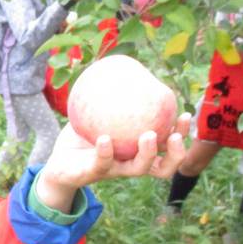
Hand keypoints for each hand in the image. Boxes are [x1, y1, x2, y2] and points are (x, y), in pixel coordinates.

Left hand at [37, 114, 190, 211]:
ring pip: (137, 169)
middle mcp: (129, 165)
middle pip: (163, 167)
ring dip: (147, 154)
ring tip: (148, 135)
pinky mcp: (91, 174)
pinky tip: (106, 138)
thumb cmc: (81, 138)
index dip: (180, 135)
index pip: (167, 148)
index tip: (185, 114)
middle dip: (175, 154)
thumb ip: (112, 99)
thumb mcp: (96, 115)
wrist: (58, 164)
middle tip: (175, 135)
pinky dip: (105, 151)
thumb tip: (124, 69)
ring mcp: (112, 171)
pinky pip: (101, 163)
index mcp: (136, 152)